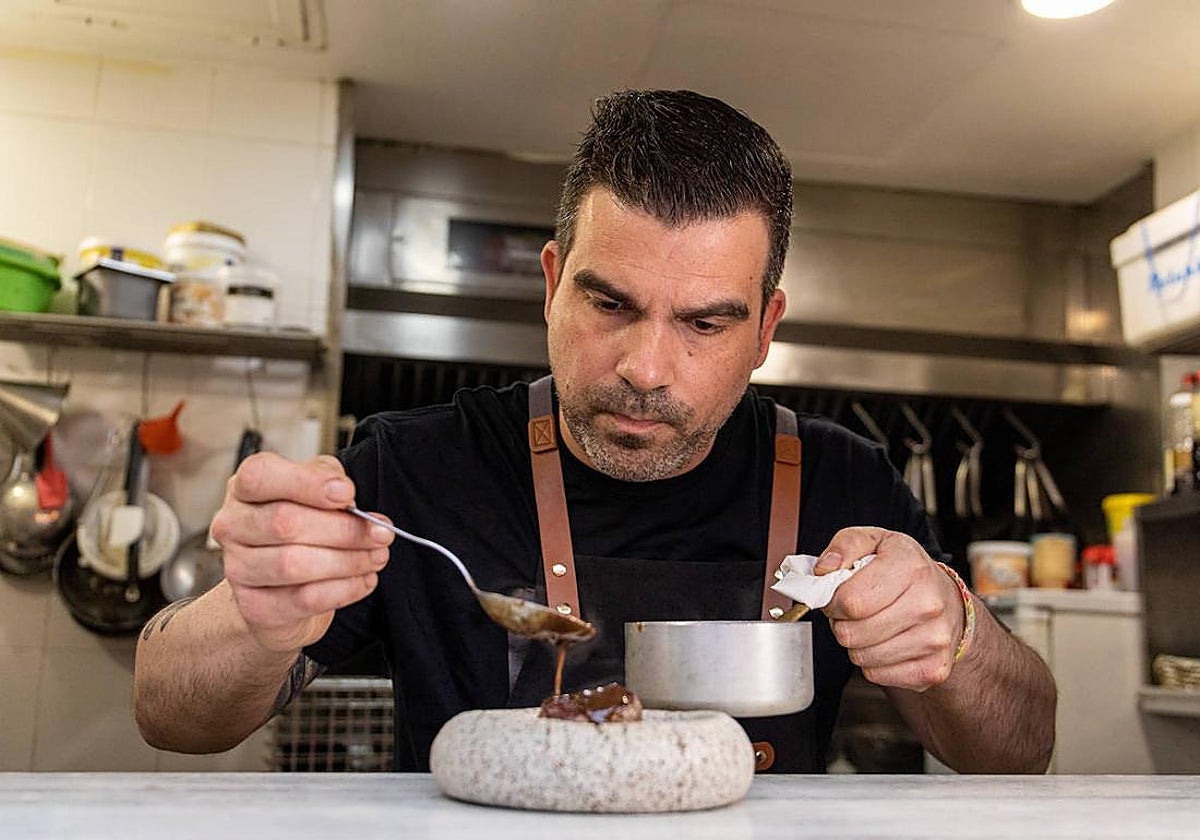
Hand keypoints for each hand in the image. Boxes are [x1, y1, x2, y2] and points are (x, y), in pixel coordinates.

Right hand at [210, 453, 393, 652]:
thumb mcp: (315, 489)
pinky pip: (304, 598)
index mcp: (244, 489)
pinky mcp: (255, 606)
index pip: (261, 476)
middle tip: (381, 533)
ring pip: (294, 564)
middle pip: (285, 523)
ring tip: (376, 556)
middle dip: (344, 529)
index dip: (306, 484)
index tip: (348, 494)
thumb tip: (343, 492)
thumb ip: (327, 479)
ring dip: (348, 561)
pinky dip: (343, 589)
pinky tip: (364, 579)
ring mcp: (238, 568)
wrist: (280, 588)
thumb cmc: (300, 527)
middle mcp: (233, 526)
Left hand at [818, 526, 963, 691]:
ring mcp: (934, 640)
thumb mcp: (873, 542)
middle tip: (853, 611)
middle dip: (842, 623)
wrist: (947, 600)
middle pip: (852, 633)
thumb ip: (844, 547)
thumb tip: (824, 570)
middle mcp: (928, 605)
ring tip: (870, 624)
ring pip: (861, 657)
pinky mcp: (933, 669)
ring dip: (856, 643)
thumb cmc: (904, 570)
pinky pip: (876, 675)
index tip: (838, 596)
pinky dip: (872, 662)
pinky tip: (885, 641)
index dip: (833, 601)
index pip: (850, 601)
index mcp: (911, 568)